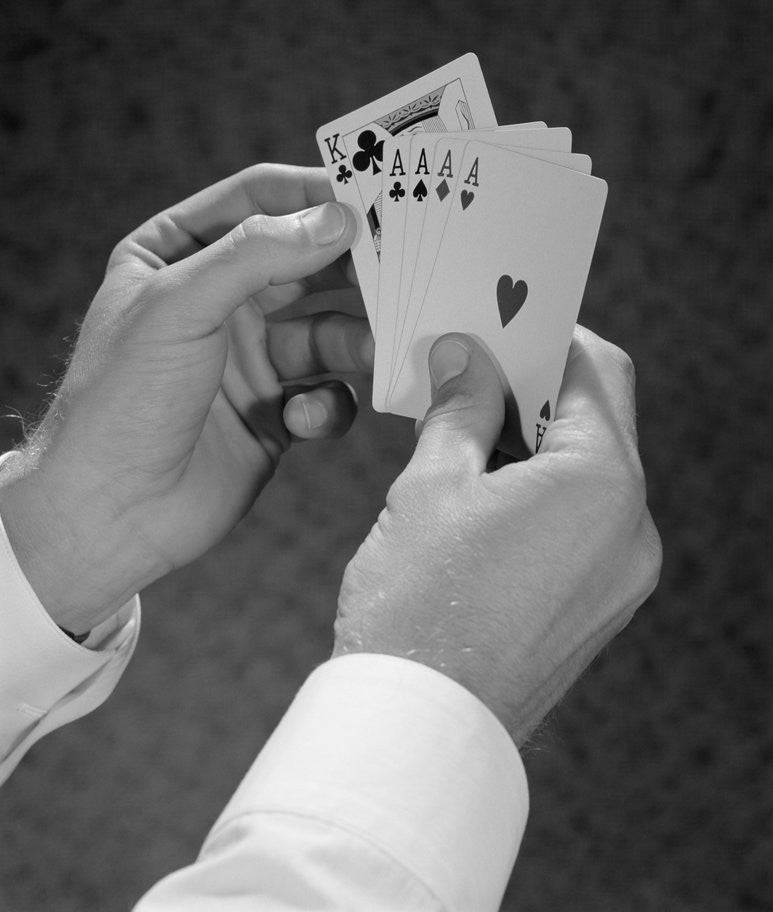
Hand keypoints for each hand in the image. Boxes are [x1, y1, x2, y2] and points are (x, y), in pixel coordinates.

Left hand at [0, 165, 371, 634]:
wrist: (109, 513)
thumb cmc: (122, 399)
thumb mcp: (179, 307)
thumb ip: (258, 255)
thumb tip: (337, 219)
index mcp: (178, 256)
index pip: (257, 199)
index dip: (314, 193)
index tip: (374, 195)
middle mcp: (218, 301)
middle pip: (305, 262)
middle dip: (351, 268)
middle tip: (401, 268)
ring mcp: (249, 358)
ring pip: (328, 331)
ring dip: (356, 341)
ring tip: (376, 351)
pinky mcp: (275, 413)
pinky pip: (326, 394)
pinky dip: (327, 405)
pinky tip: (303, 422)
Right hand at [333, 327, 661, 744]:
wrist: (420, 727)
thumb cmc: (418, 604)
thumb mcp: (431, 484)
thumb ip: (459, 407)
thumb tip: (465, 356)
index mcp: (602, 483)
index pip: (596, 371)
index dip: (546, 336)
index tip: (500, 325)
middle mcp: (632, 528)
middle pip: (596, 422)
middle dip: (533, 389)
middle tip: (469, 373)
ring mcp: (622, 574)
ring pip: (588, 474)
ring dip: (534, 442)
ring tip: (464, 433)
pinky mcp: (601, 607)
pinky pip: (583, 523)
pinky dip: (541, 492)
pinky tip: (482, 491)